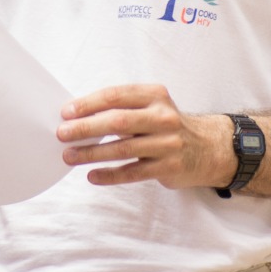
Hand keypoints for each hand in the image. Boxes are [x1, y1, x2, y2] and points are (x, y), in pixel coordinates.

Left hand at [56, 84, 233, 189]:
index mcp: (154, 95)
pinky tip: (92, 176)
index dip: (89, 104)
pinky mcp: (168, 167)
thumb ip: (122, 107)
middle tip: (62, 134)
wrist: (207, 148)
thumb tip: (77, 116)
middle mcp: (163, 117)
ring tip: (70, 156)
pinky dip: (110, 175)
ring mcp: (168, 143)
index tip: (66, 112)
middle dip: (86, 128)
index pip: (116, 96)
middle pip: (118, 122)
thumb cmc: (166, 124)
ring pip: (123, 149)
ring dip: (92, 153)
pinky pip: (133, 173)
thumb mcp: (151, 106)